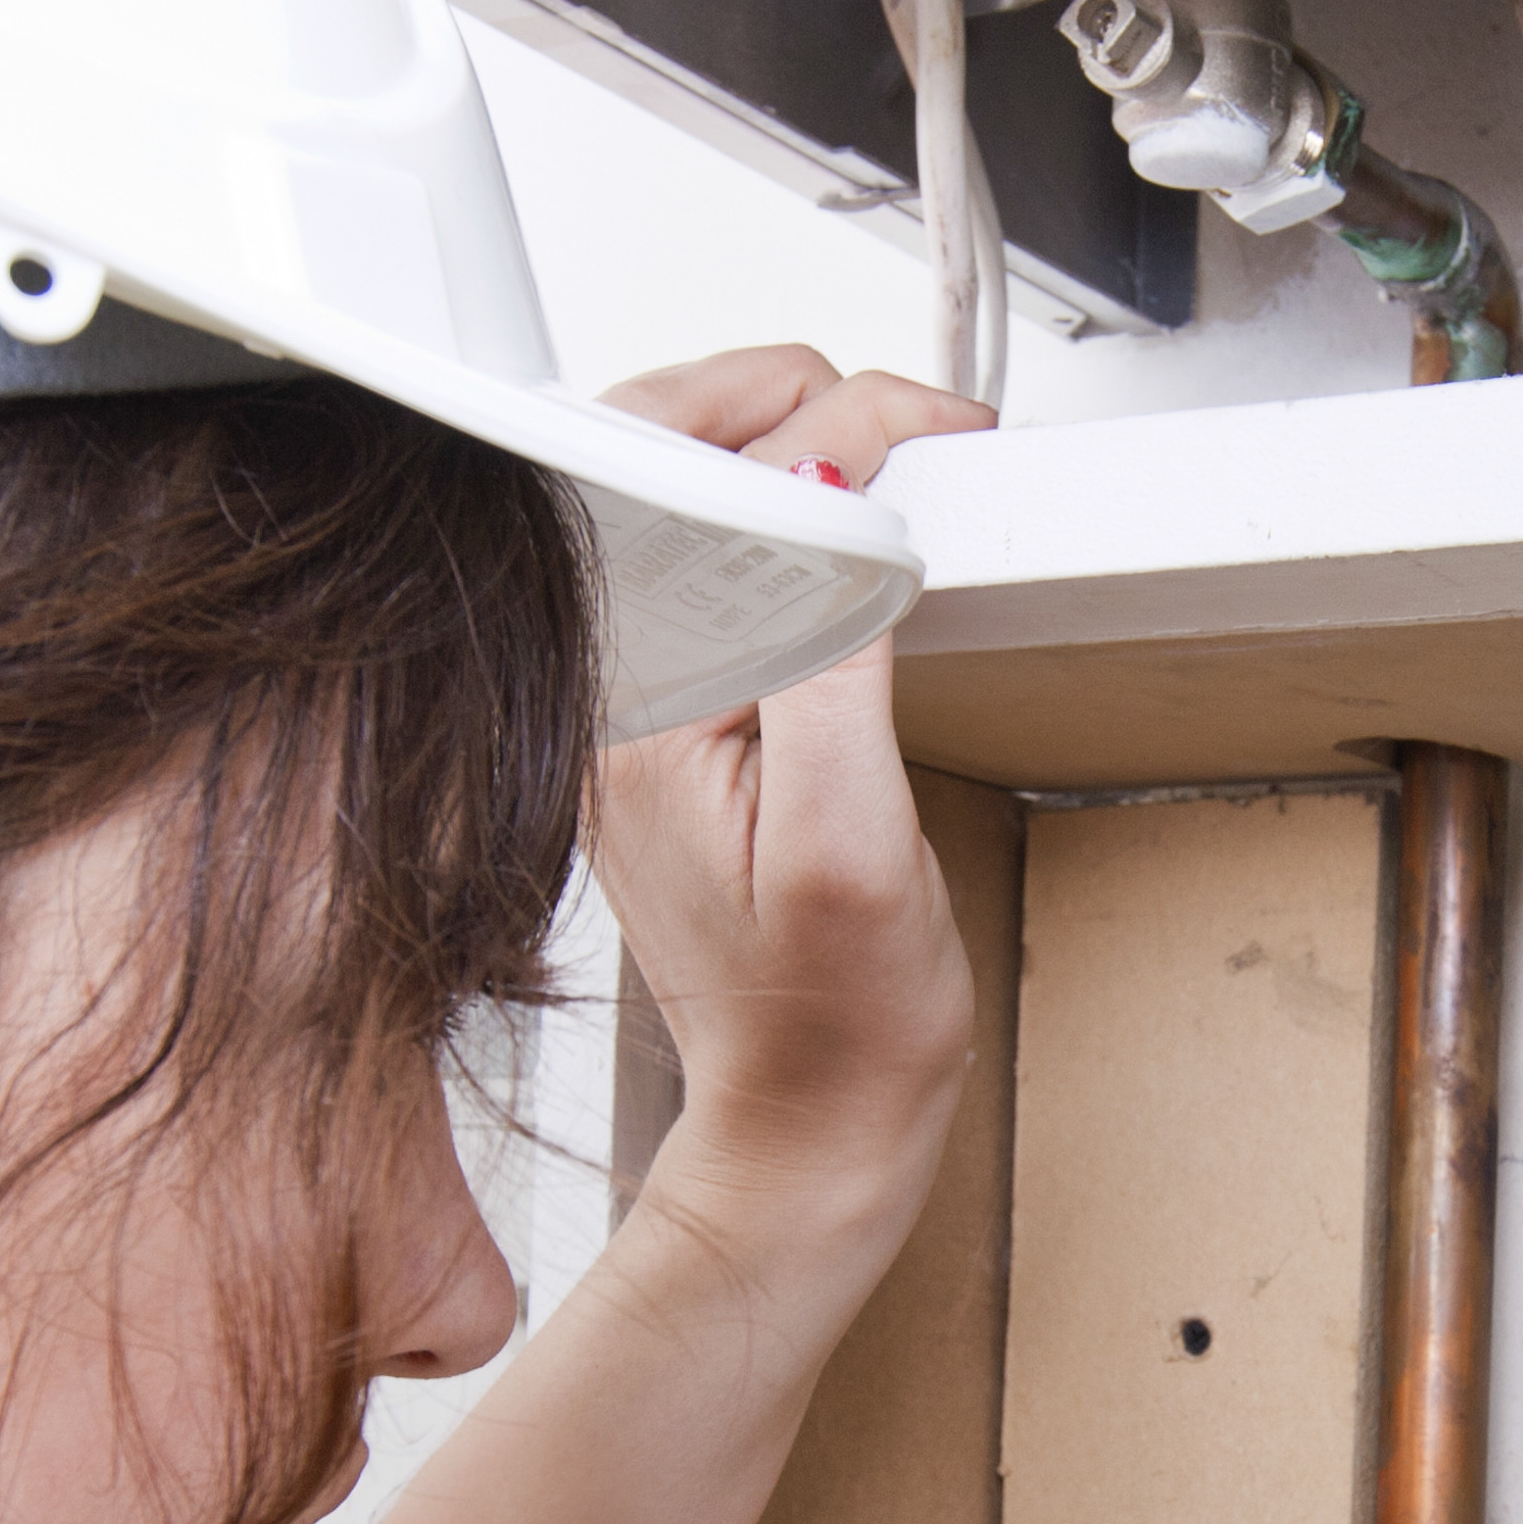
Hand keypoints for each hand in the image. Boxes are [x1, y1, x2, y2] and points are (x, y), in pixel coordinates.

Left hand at [585, 351, 985, 1287]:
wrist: (816, 1120)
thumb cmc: (840, 1016)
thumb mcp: (855, 840)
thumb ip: (836, 661)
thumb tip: (833, 496)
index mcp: (634, 714)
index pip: (680, 486)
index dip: (796, 417)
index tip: (911, 430)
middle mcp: (611, 699)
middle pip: (656, 467)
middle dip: (778, 403)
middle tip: (907, 422)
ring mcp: (638, 707)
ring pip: (683, 509)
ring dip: (785, 449)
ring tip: (894, 451)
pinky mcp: (680, 723)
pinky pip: (713, 573)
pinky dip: (787, 522)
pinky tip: (853, 529)